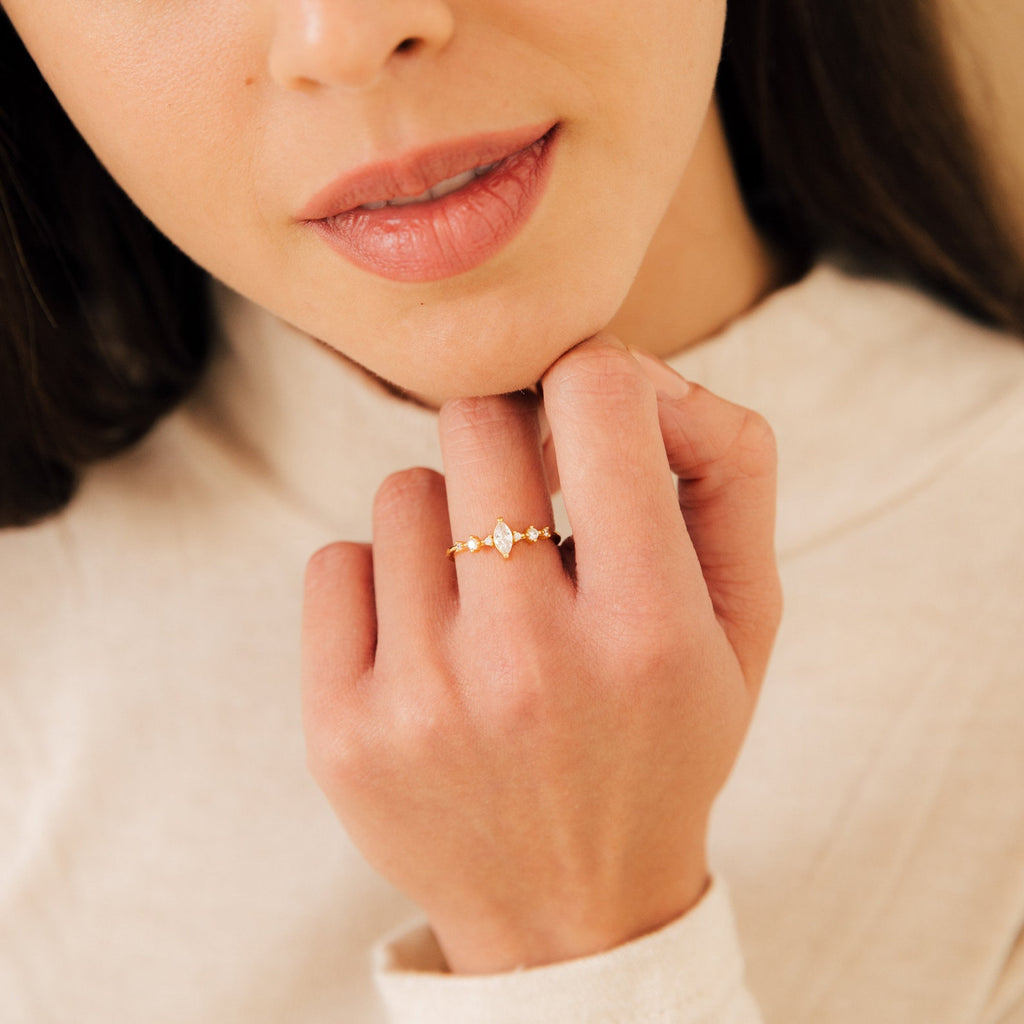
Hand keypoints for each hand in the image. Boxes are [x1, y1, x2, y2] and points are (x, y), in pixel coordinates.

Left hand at [302, 337, 780, 973]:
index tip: (585, 433)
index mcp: (648, 629)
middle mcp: (529, 662)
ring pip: (403, 491)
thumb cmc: (664, 744)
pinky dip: (380, 581)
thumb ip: (729, 470)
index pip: (596, 395)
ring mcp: (421, 700)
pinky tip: (426, 644)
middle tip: (531, 508)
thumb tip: (637, 371)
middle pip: (478, 421)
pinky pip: (336, 561)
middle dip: (511, 443)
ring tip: (486, 605)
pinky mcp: (341, 731)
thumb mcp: (744, 623)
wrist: (571, 911)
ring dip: (447, 525)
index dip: (591, 382)